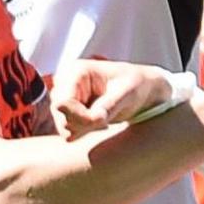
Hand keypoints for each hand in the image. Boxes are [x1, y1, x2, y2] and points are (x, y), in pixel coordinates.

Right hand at [52, 59, 173, 139]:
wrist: (143, 89)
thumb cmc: (137, 84)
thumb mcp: (128, 92)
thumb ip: (110, 104)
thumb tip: (94, 119)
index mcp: (76, 71)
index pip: (62, 103)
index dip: (80, 117)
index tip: (103, 120)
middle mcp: (65, 84)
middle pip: (60, 116)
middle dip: (84, 124)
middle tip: (106, 119)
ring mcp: (65, 98)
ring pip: (63, 127)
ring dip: (86, 129)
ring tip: (106, 118)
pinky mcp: (69, 112)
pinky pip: (69, 132)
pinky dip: (85, 132)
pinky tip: (100, 122)